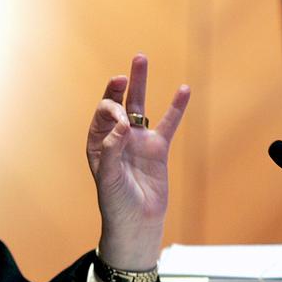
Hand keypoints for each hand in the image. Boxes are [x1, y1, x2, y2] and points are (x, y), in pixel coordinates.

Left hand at [86, 55, 189, 281]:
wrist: (137, 222)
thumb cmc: (115, 203)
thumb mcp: (109, 179)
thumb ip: (113, 151)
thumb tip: (122, 126)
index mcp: (98, 143)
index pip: (103, 115)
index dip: (111, 111)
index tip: (122, 122)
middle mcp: (117, 137)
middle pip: (118, 103)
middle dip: (119, 86)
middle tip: (126, 71)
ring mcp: (138, 140)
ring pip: (140, 106)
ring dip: (140, 84)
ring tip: (141, 58)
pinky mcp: (158, 148)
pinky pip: (168, 123)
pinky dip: (175, 107)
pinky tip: (183, 90)